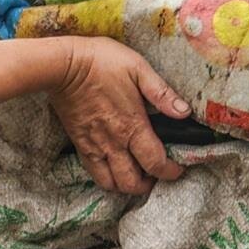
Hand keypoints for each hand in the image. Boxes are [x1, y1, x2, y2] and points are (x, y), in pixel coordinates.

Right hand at [49, 38, 190, 194]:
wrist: (63, 65)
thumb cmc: (102, 62)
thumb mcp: (138, 69)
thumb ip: (162, 93)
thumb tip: (185, 112)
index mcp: (132, 126)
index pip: (155, 163)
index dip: (170, 172)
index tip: (178, 169)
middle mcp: (113, 143)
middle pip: (132, 183)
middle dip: (148, 185)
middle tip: (157, 174)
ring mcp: (94, 146)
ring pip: (111, 184)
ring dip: (126, 186)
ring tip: (136, 174)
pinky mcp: (79, 144)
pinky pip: (94, 173)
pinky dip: (107, 179)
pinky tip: (114, 168)